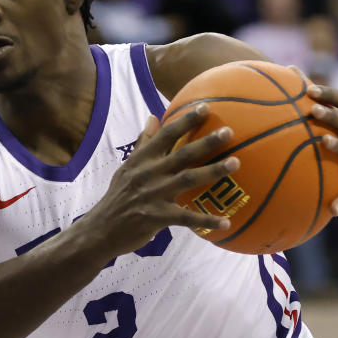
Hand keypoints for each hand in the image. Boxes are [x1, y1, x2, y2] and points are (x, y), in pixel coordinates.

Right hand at [83, 104, 235, 256]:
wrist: (102, 229)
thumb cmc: (119, 196)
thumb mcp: (127, 167)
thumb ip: (143, 143)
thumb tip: (153, 117)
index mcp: (141, 160)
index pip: (165, 135)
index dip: (184, 121)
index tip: (205, 107)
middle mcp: (148, 173)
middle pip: (181, 154)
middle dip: (205, 142)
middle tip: (228, 132)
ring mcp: (153, 195)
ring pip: (188, 180)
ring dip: (213, 171)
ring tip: (235, 163)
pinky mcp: (157, 217)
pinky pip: (186, 218)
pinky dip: (206, 220)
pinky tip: (226, 222)